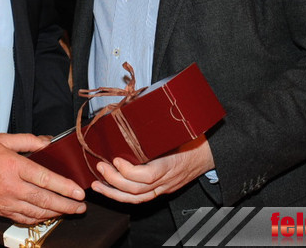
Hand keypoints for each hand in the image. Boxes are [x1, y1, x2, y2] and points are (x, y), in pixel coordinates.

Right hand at [0, 133, 85, 224]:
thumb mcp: (4, 139)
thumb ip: (29, 141)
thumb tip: (48, 142)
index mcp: (13, 166)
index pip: (45, 179)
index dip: (65, 187)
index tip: (79, 192)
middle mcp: (11, 186)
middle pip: (44, 200)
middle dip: (66, 205)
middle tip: (81, 207)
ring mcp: (6, 201)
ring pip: (36, 212)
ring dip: (56, 213)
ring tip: (69, 211)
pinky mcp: (0, 210)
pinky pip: (24, 218)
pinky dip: (39, 218)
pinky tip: (48, 215)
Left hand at [90, 135, 213, 203]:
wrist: (208, 154)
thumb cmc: (193, 139)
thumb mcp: (177, 130)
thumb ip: (157, 126)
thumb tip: (133, 106)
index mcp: (170, 164)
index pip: (147, 176)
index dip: (129, 171)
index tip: (116, 159)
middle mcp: (166, 180)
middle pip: (137, 189)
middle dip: (114, 180)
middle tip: (100, 166)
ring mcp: (163, 188)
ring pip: (136, 198)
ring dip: (114, 193)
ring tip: (97, 184)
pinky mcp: (161, 190)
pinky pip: (140, 199)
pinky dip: (122, 196)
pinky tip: (109, 191)